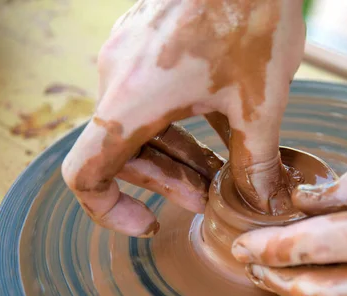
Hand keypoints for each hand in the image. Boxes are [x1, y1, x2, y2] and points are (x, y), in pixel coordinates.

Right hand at [62, 0, 305, 236]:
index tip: (145, 223)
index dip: (107, 210)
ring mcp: (128, 55)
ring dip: (176, 153)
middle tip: (207, 198)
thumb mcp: (259, 103)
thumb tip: (261, 204)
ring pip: (140, 123)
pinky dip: (178, 121)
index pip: (85, 173)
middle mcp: (116, 77)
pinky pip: (151, 94)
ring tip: (219, 173)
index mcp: (131, 100)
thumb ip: (255, 161)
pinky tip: (222, 131)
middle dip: (166, 181)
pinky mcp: (146, 39)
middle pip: (122, 152)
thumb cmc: (251, 16)